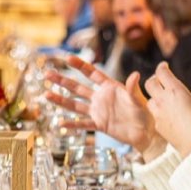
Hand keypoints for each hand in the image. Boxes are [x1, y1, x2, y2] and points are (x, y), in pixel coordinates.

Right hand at [43, 55, 157, 153]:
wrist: (145, 132)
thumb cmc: (144, 112)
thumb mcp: (138, 99)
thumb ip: (133, 88)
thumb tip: (135, 74)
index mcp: (109, 87)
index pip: (92, 74)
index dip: (80, 65)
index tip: (67, 57)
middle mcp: (100, 97)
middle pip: (77, 87)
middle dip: (62, 80)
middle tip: (47, 73)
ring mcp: (98, 111)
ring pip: (75, 105)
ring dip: (61, 100)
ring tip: (45, 95)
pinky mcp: (99, 124)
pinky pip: (83, 124)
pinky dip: (73, 124)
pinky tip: (61, 124)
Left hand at [144, 64, 190, 155]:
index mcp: (175, 89)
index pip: (162, 72)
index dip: (162, 67)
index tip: (164, 66)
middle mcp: (163, 98)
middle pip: (149, 83)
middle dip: (153, 80)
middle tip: (159, 81)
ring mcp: (158, 112)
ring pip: (149, 99)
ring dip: (154, 97)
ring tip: (161, 99)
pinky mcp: (157, 124)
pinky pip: (154, 114)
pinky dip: (158, 112)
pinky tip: (165, 115)